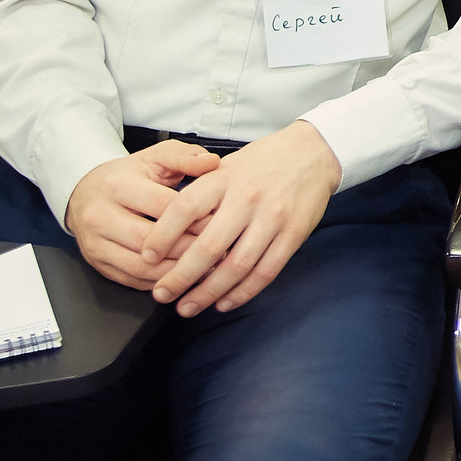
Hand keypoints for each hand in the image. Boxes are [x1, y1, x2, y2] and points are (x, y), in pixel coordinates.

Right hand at [65, 142, 222, 289]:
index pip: (162, 207)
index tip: (220, 221)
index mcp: (118, 186)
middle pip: (150, 240)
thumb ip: (186, 157)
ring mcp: (96, 244)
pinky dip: (161, 281)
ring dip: (176, 271)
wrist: (87, 193)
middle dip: (187, 248)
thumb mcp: (157, 156)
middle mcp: (101, 216)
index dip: (194, 216)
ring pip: (140, 266)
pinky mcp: (98, 264)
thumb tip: (212, 162)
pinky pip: (132, 280)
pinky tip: (183, 276)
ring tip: (206, 267)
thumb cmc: (130, 176)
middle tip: (218, 249)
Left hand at [137, 120, 342, 315]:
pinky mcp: (294, 234)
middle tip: (161, 294)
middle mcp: (248, 198)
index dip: (162, 236)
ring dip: (208, 293)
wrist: (314, 153)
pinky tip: (224, 302)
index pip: (185, 208)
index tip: (146, 257)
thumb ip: (200, 194)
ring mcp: (274, 218)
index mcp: (225, 179)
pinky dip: (243, 292)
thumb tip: (165, 230)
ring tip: (187, 307)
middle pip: (209, 247)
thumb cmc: (263, 162)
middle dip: (180, 277)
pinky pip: (266, 271)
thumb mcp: (226, 166)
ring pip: (237, 266)